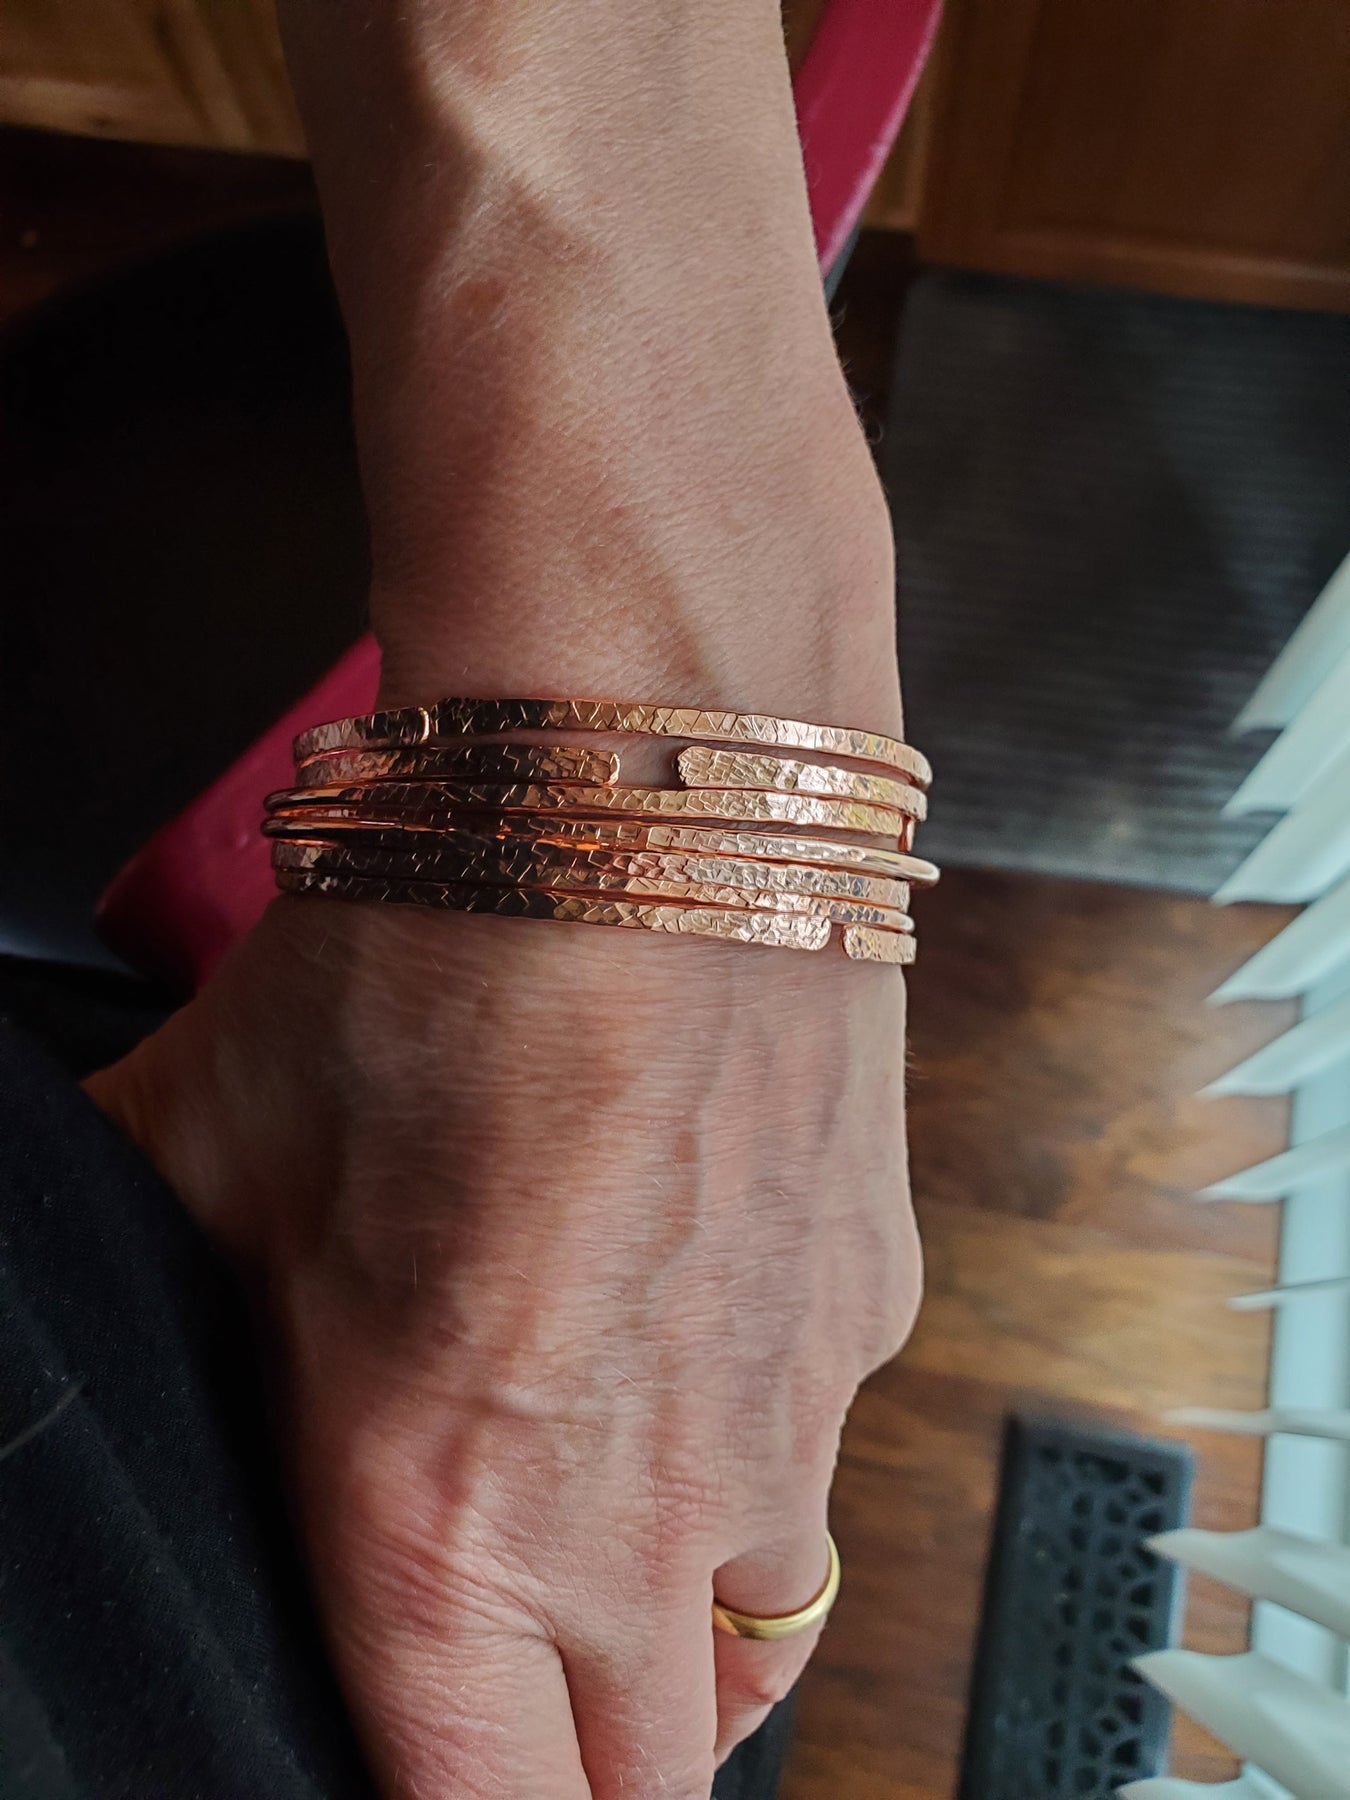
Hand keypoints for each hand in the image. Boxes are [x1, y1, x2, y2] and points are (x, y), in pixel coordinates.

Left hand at [90, 877, 919, 1796]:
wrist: (652, 813)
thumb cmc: (439, 969)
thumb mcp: (213, 1143)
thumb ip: (167, 1278)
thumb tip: (106, 1279)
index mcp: (448, 1518)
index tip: (417, 1767)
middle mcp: (644, 1516)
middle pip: (647, 1790)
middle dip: (571, 1776)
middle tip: (503, 1702)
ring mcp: (787, 1423)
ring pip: (757, 1655)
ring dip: (681, 1657)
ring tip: (606, 1570)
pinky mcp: (868, 1318)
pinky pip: (817, 1459)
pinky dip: (757, 1459)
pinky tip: (688, 1341)